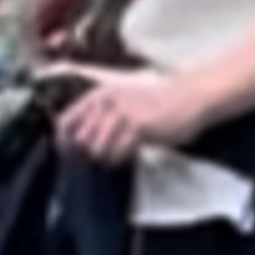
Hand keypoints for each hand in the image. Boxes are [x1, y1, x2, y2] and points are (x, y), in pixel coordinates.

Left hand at [52, 65, 204, 163]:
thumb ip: (100, 116)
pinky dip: (119, 159)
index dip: (62, 142)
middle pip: (79, 139)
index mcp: (100, 94)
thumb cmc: (158, 103)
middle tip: (95, 160)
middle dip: (84, 154)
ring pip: (96, 148)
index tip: (68, 155)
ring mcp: (122, 112)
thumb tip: (77, 141)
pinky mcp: (139, 126)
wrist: (191, 96)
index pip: (66, 120)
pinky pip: (118, 152)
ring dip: (103, 158)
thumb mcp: (123, 101)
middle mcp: (107, 101)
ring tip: (115, 156)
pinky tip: (128, 155)